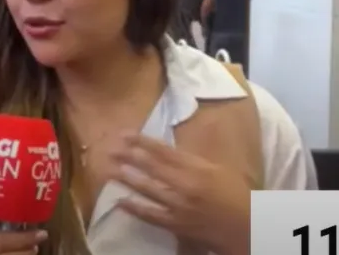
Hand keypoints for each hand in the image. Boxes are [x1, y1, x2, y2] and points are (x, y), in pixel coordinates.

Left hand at [110, 134, 250, 254]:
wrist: (248, 226)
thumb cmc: (234, 194)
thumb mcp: (216, 169)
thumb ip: (191, 160)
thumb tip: (165, 149)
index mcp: (198, 168)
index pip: (164, 151)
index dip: (142, 142)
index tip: (125, 134)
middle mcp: (187, 185)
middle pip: (152, 167)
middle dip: (129, 156)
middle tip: (110, 148)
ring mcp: (180, 205)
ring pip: (148, 189)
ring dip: (128, 179)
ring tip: (111, 169)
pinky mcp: (177, 224)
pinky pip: (151, 215)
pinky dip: (135, 208)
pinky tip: (120, 201)